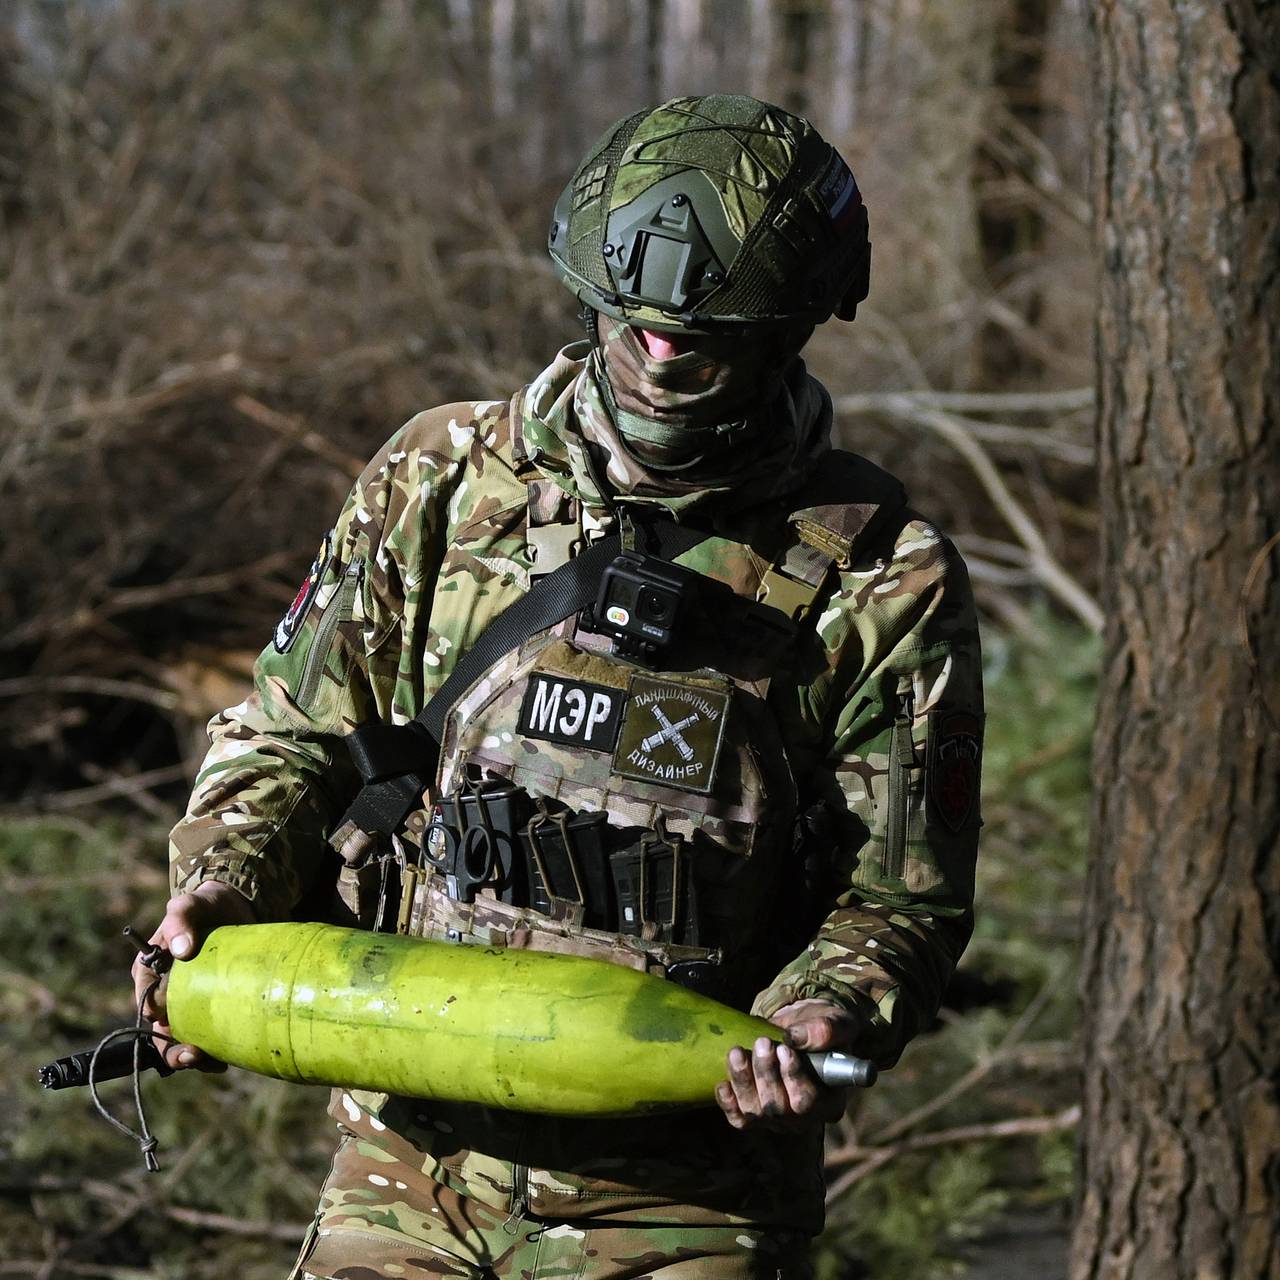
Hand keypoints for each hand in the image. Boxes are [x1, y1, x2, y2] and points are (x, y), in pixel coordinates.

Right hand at [131, 881, 255, 1070]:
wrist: (234, 907)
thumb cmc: (204, 905)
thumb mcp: (189, 905)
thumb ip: (181, 919)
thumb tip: (182, 949)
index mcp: (148, 973)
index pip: (146, 1005)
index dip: (159, 1020)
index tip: (175, 1026)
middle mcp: (165, 993)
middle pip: (161, 1032)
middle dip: (174, 1050)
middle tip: (196, 1056)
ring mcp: (189, 1003)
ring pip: (184, 1038)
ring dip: (196, 1056)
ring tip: (216, 1063)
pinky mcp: (213, 1005)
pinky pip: (209, 1032)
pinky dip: (217, 1046)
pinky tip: (232, 1054)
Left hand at [715, 999, 861, 1131]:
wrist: (798, 1033)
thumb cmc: (821, 1031)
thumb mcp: (834, 1023)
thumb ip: (824, 1030)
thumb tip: (794, 1037)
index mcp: (829, 1101)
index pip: (809, 1102)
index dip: (793, 1078)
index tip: (784, 1049)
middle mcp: (804, 1119)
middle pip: (779, 1109)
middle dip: (766, 1074)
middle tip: (762, 1043)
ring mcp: (777, 1121)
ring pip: (755, 1113)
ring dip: (743, 1082)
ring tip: (737, 1052)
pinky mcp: (755, 1117)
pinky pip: (738, 1119)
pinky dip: (728, 1102)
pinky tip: (723, 1083)